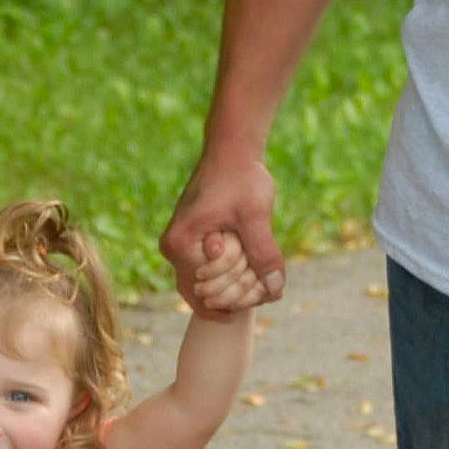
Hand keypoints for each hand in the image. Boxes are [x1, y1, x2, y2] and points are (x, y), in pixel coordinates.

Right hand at [161, 148, 283, 318]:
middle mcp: (172, 249)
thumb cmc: (241, 177)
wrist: (231, 151)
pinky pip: (205, 274)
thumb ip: (264, 252)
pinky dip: (228, 278)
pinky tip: (254, 278)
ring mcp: (179, 247)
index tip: (271, 292)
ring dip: (233, 290)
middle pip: (202, 296)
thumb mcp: (256, 215)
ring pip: (203, 288)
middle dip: (237, 298)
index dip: (242, 297)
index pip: (208, 292)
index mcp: (181, 245)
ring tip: (264, 286)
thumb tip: (276, 289)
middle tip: (270, 292)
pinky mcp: (189, 242)